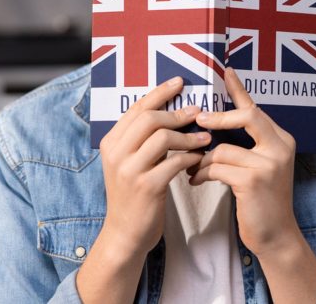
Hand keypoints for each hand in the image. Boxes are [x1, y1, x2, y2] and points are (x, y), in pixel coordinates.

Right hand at [99, 76, 209, 257]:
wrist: (125, 233)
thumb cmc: (133, 194)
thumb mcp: (129, 162)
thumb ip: (141, 140)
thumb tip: (170, 112)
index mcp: (111, 143)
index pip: (136, 108)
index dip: (159, 92)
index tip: (179, 82)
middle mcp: (116, 153)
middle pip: (149, 118)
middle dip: (177, 112)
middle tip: (198, 111)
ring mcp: (130, 170)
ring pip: (163, 137)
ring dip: (188, 135)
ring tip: (204, 137)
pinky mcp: (147, 187)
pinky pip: (174, 162)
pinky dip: (190, 157)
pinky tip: (200, 158)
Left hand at [188, 67, 298, 257]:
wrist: (275, 236)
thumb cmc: (259, 200)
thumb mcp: (256, 167)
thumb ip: (242, 144)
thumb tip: (208, 123)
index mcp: (280, 139)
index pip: (256, 108)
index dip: (239, 89)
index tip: (226, 71)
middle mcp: (280, 147)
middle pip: (247, 116)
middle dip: (219, 117)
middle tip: (198, 120)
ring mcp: (270, 163)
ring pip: (223, 148)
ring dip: (201, 159)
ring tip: (191, 168)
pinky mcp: (255, 180)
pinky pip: (218, 167)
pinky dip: (202, 173)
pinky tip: (195, 180)